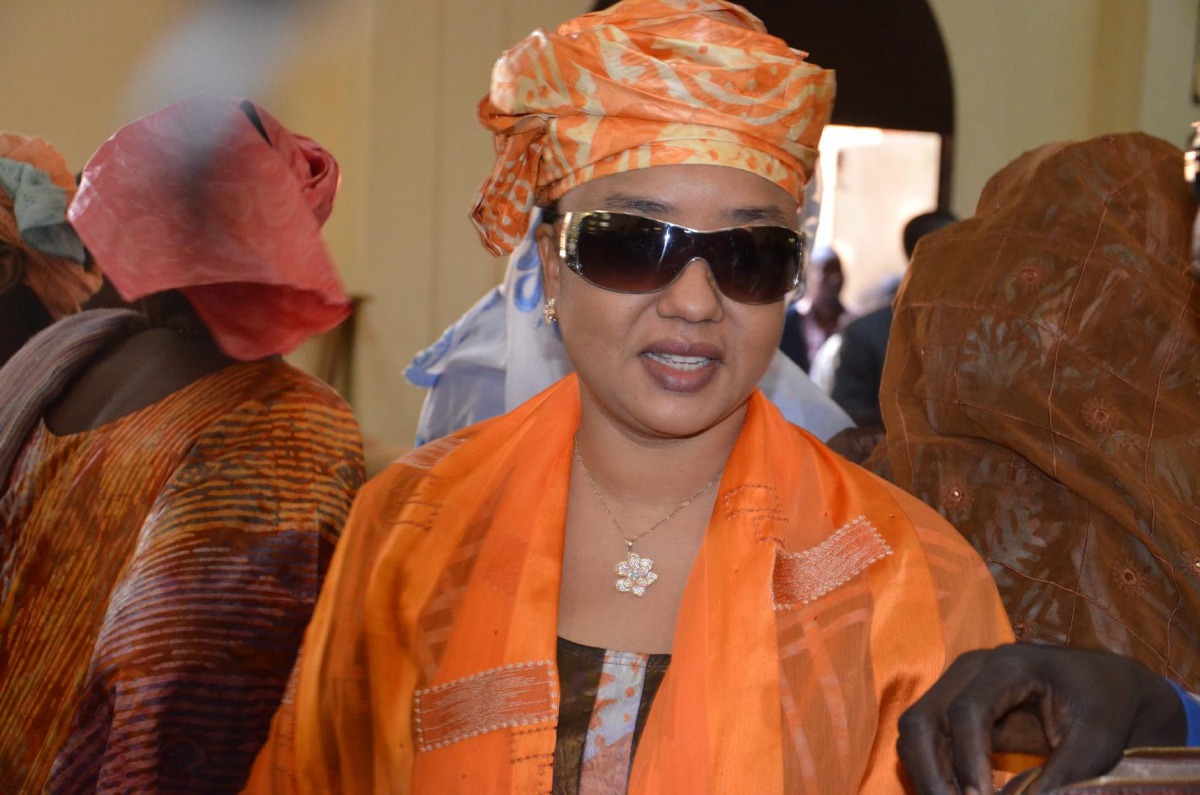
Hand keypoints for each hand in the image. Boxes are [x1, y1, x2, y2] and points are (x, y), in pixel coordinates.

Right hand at [897, 643, 1187, 794]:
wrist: (1108, 687)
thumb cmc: (1107, 708)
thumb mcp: (1096, 744)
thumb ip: (1062, 778)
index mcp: (1009, 664)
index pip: (967, 711)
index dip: (968, 761)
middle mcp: (970, 669)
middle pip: (922, 721)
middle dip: (931, 775)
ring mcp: (956, 686)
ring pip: (915, 733)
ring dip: (927, 778)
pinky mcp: (953, 706)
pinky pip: (927, 743)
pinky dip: (935, 775)